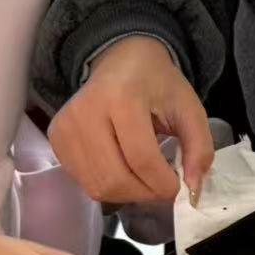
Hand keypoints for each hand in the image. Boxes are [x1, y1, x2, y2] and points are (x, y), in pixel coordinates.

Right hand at [49, 36, 213, 203]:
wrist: (120, 60)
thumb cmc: (157, 84)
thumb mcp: (189, 108)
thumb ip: (199, 147)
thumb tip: (193, 189)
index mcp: (122, 97)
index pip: (141, 158)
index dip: (164, 183)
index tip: (180, 186)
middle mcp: (85, 112)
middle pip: (115, 178)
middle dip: (146, 193)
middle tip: (163, 186)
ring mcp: (64, 127)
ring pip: (98, 186)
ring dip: (129, 194)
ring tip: (146, 180)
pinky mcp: (55, 139)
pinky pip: (84, 182)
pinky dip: (110, 187)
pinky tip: (125, 171)